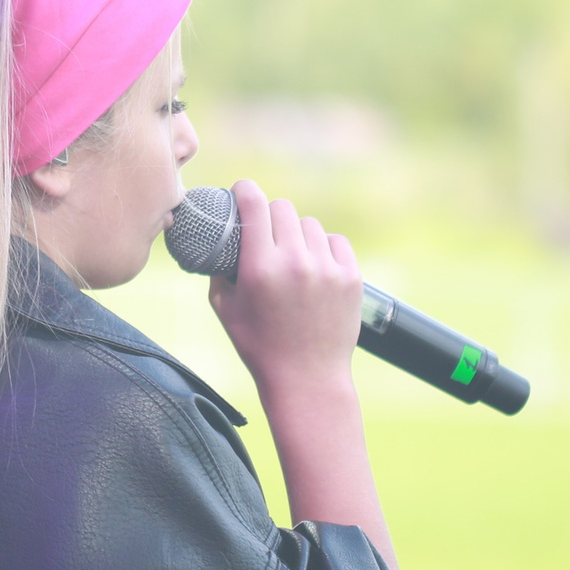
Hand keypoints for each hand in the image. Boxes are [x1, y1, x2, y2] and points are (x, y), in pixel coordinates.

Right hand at [205, 180, 363, 415]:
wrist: (307, 379)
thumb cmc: (259, 347)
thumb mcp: (225, 309)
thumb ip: (219, 270)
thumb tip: (219, 241)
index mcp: (259, 268)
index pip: (254, 205)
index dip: (245, 190)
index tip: (242, 191)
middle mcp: (294, 262)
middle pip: (282, 208)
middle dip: (270, 215)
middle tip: (266, 231)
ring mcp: (326, 269)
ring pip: (310, 224)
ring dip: (298, 233)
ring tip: (293, 255)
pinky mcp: (351, 278)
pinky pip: (336, 242)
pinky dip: (325, 248)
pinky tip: (316, 264)